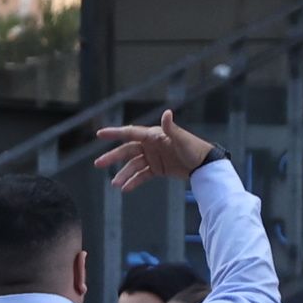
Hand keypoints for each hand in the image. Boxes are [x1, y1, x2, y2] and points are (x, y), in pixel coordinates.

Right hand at [86, 112, 216, 192]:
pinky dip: (134, 181)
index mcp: (153, 135)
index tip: (99, 134)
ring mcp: (153, 157)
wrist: (204, 164)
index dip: (114, 133)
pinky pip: (142, 175)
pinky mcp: (157, 169)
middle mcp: (150, 145)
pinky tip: (125, 189)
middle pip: (127, 151)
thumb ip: (171, 128)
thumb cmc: (193, 148)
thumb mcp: (181, 139)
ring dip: (123, 174)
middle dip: (112, 157)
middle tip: (98, 164)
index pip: (130, 133)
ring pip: (133, 166)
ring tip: (115, 184)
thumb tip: (167, 113)